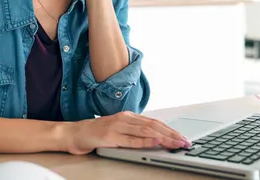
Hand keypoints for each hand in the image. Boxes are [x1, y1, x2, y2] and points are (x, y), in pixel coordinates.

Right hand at [65, 111, 190, 154]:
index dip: (170, 129)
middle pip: (153, 125)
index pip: (154, 122)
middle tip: (185, 142)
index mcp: (128, 116)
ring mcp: (117, 126)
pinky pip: (131, 139)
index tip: (182, 137)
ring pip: (145, 131)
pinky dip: (145, 141)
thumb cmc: (96, 133)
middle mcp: (125, 118)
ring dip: (163, 137)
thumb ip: (133, 132)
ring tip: (176, 143)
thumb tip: (153, 138)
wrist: (74, 133)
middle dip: (172, 134)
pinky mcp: (110, 136)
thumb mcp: (118, 130)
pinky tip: (155, 142)